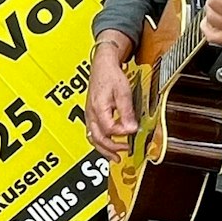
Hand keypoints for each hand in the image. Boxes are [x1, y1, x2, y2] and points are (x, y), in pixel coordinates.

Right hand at [85, 42, 137, 160]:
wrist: (102, 64)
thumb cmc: (111, 75)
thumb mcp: (123, 92)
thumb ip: (127, 112)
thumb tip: (131, 128)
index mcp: (98, 108)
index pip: (109, 129)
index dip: (121, 133)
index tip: (132, 132)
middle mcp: (91, 113)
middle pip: (97, 138)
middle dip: (111, 148)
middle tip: (123, 153)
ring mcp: (89, 114)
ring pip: (93, 137)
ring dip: (104, 149)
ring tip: (114, 156)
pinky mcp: (90, 113)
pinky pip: (92, 131)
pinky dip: (100, 141)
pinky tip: (108, 144)